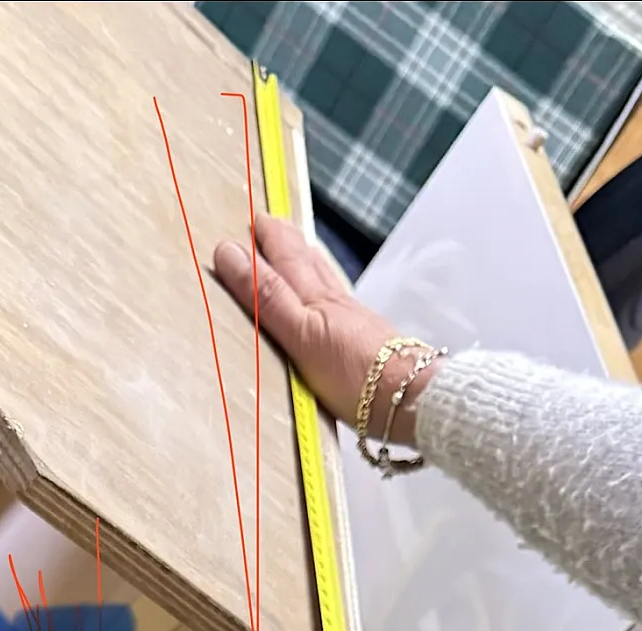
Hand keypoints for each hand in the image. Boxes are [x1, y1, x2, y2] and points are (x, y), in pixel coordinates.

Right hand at [213, 214, 438, 443]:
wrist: (409, 398)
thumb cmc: (355, 373)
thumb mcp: (301, 334)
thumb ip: (267, 297)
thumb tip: (232, 254)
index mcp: (315, 297)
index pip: (284, 256)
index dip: (265, 238)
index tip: (250, 219)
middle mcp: (334, 302)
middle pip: (306, 260)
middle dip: (284, 240)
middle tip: (268, 224)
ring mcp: (351, 320)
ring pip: (323, 279)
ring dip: (305, 260)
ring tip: (295, 249)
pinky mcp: (364, 341)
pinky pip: (336, 304)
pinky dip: (324, 290)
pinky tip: (327, 301)